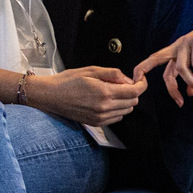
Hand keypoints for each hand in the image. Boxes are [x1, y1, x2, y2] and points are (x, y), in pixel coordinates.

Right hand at [27, 66, 146, 126]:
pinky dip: (117, 109)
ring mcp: (100, 117)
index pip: (134, 92)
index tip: (140, 79)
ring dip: (125, 101)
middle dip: (132, 91)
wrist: (50, 96)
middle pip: (133, 102)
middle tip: (122, 83)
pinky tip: (106, 101)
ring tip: (111, 91)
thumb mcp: (90, 70)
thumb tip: (128, 79)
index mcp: (104, 92)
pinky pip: (117, 118)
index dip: (142, 84)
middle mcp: (104, 108)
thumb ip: (112, 73)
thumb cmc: (67, 81)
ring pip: (126, 111)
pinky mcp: (96, 123)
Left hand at [133, 2, 192, 105]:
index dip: (142, 69)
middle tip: (179, 103)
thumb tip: (190, 93)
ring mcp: (187, 42)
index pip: (154, 60)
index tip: (139, 85)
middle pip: (159, 63)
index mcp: (176, 50)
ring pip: (181, 68)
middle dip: (168, 86)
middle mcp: (178, 45)